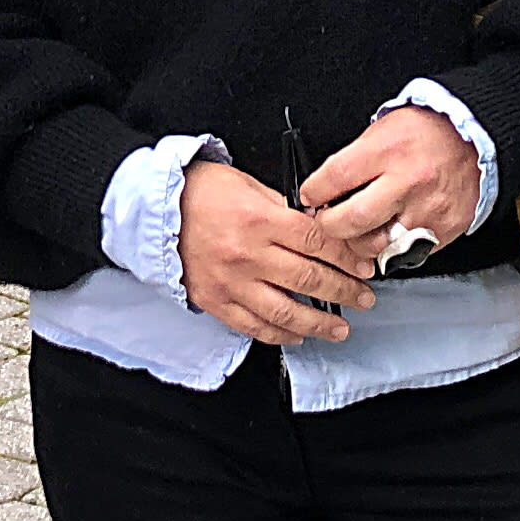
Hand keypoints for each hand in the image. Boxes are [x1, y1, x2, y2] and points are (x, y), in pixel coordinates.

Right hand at [178, 163, 377, 345]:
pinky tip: (298, 335)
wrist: (154, 208)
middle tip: (364, 297)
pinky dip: (280, 335)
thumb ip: (284, 209)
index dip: (347, 256)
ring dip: (319, 323)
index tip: (365, 265)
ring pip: (286, 312)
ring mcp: (231, 282)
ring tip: (340, 328)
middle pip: (309, 278)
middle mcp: (248, 254)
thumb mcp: (248, 185)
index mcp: (260, 219)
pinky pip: (254, 326)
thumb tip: (321, 228)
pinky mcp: (216, 301)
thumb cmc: (200, 191)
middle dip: (345, 291)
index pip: (317, 242)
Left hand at [298, 105, 483, 265]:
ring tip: (356, 232)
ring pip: (378, 246)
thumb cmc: (427, 132)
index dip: (313, 191)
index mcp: (388, 150)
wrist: (476, 138)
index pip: (336, 177)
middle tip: (326, 221)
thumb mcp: (384, 129)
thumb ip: (355, 160)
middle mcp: (408, 182)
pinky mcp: (443, 230)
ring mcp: (427, 210)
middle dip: (329, 225)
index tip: (309, 196)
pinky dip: (392, 249)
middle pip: (352, 220)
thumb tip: (324, 188)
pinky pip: (408, 253)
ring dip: (359, 244)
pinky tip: (387, 236)